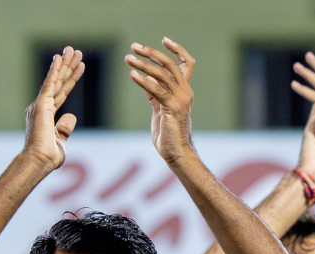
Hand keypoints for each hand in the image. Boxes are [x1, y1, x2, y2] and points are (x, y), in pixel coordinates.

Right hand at [22, 47, 84, 171]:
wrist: (38, 161)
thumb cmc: (47, 156)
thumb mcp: (60, 140)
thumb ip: (64, 128)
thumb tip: (71, 116)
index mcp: (46, 114)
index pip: (62, 92)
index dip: (71, 79)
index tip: (79, 67)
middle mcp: (41, 106)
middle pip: (59, 82)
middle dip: (68, 66)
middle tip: (75, 51)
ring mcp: (40, 104)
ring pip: (56, 79)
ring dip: (64, 63)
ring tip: (73, 50)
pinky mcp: (41, 104)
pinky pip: (50, 84)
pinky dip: (54, 70)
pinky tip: (59, 58)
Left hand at [127, 39, 196, 165]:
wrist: (177, 153)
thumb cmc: (168, 134)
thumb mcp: (160, 109)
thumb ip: (155, 94)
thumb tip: (146, 81)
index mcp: (185, 90)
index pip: (187, 62)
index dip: (176, 49)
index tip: (164, 39)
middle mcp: (185, 92)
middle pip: (170, 64)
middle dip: (151, 53)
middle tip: (134, 46)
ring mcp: (180, 99)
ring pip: (162, 74)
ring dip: (143, 64)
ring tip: (128, 58)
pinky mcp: (172, 108)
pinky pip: (156, 90)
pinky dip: (143, 81)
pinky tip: (132, 75)